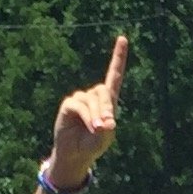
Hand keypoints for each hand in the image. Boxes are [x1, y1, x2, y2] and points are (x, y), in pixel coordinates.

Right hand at [47, 33, 127, 186]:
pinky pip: (79, 106)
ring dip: (96, 115)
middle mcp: (94, 97)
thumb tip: (107, 122)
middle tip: (106, 126)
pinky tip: (90, 127)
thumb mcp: (104, 139)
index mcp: (108, 101)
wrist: (75, 155)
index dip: (118, 58)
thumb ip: (107, 129)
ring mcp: (80, 99)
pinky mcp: (69, 105)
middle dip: (106, 107)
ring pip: (91, 99)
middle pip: (103, 91)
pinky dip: (86, 116)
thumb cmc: (92, 146)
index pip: (114, 76)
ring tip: (96, 130)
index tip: (123, 39)